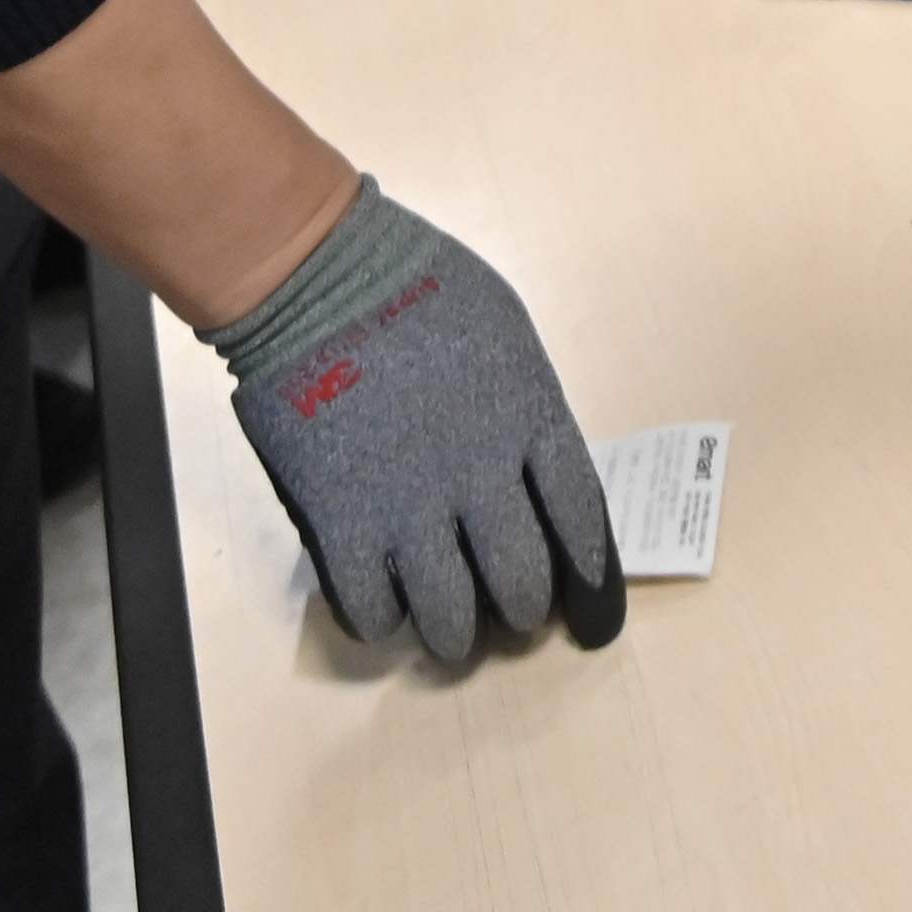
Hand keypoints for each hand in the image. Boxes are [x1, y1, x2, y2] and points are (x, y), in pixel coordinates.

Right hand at [205, 180, 623, 662]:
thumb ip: (527, 407)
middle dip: (524, 611)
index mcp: (530, 420)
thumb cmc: (419, 285)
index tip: (591, 612)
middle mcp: (481, 477)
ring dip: (457, 635)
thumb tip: (533, 469)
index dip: (593, 578)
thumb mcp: (506, 335)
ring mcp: (410, 505)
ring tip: (453, 634)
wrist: (318, 276)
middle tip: (512, 613)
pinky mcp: (341, 521)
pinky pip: (370, 607)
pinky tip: (386, 606)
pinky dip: (383, 620)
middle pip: (522, 582)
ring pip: (449, 615)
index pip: (582, 521)